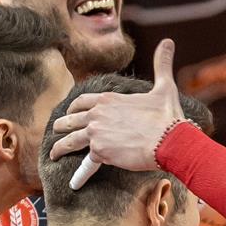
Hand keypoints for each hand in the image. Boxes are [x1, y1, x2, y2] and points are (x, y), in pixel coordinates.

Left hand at [49, 39, 185, 185]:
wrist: (170, 140)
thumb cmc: (167, 115)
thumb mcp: (164, 86)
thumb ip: (162, 64)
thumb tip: (169, 42)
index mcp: (108, 98)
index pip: (82, 101)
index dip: (73, 108)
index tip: (69, 113)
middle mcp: (97, 113)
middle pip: (70, 119)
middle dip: (62, 126)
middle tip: (57, 132)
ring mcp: (96, 133)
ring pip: (70, 140)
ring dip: (60, 148)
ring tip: (54, 154)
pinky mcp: (100, 152)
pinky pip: (86, 164)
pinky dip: (79, 175)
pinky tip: (73, 183)